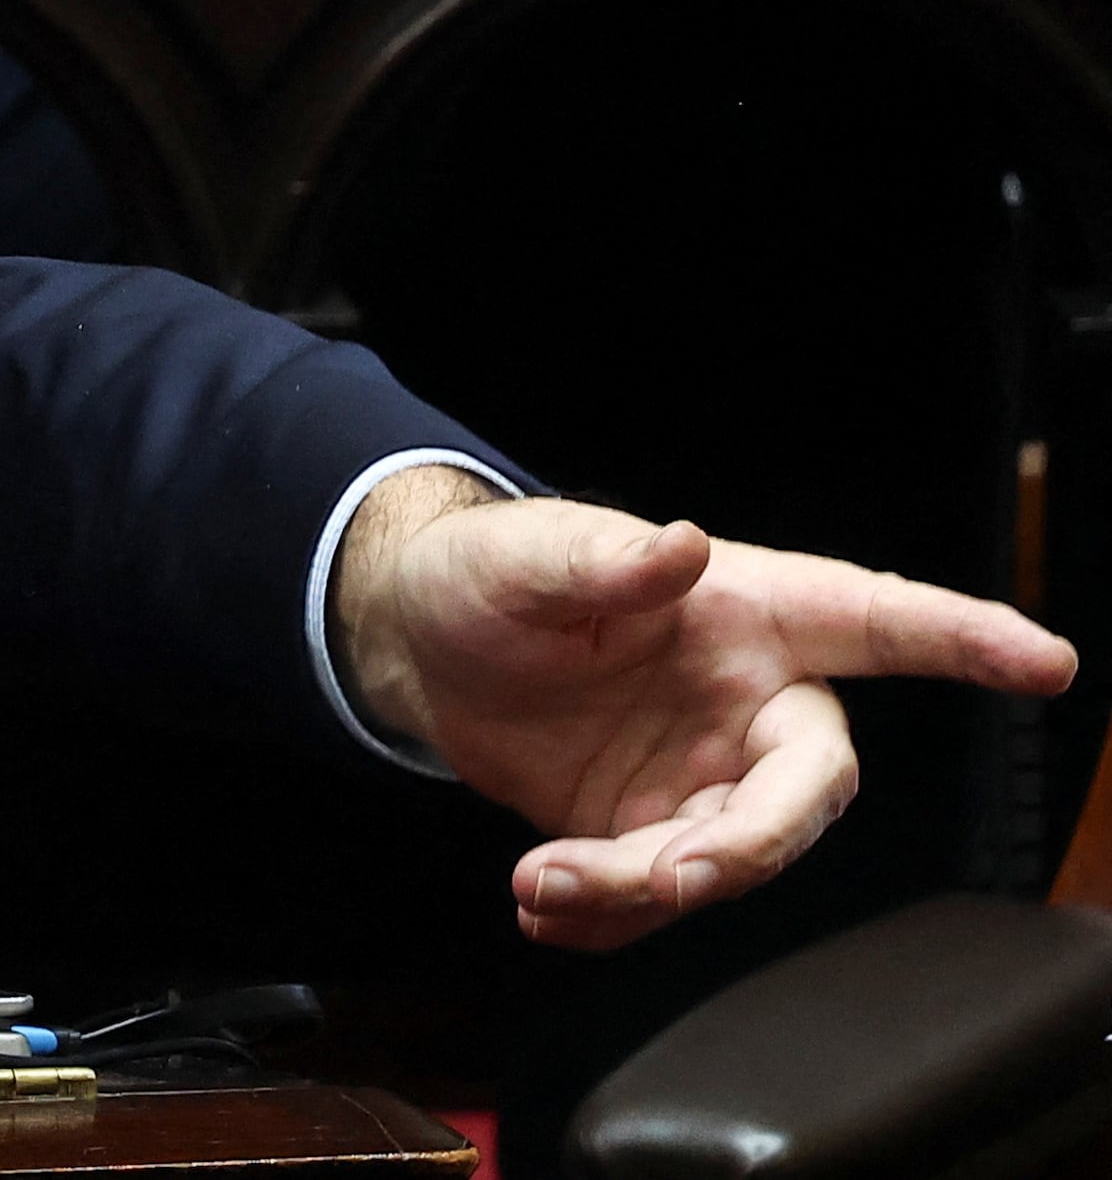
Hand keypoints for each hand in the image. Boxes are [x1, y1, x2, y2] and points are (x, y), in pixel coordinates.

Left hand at [335, 470, 1077, 947]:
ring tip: (544, 881)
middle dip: (749, 845)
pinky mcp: (648, 829)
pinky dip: (604, 918)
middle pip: (808, 790)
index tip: (1045, 660)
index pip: (877, 622)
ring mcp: (704, 775)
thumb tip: (677, 545)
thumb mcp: (523, 554)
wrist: (419, 642)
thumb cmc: (488, 573)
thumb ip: (602, 560)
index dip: (963, 640)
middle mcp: (747, 702)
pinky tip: (541, 905)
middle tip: (665, 875)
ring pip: (728, 858)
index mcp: (748, 614)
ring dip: (644, 890)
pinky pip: (656, 898)